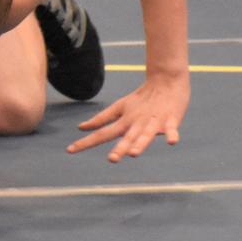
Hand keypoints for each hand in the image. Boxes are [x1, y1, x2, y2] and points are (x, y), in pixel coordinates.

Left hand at [67, 72, 189, 161]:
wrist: (165, 80)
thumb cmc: (141, 98)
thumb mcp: (119, 107)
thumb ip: (101, 119)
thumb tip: (81, 127)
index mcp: (124, 121)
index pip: (101, 134)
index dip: (86, 142)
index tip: (69, 150)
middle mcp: (136, 123)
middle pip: (126, 137)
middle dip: (119, 149)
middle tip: (112, 159)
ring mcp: (153, 122)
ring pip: (146, 135)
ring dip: (140, 143)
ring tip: (134, 153)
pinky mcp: (171, 119)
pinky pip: (172, 129)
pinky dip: (172, 134)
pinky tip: (171, 141)